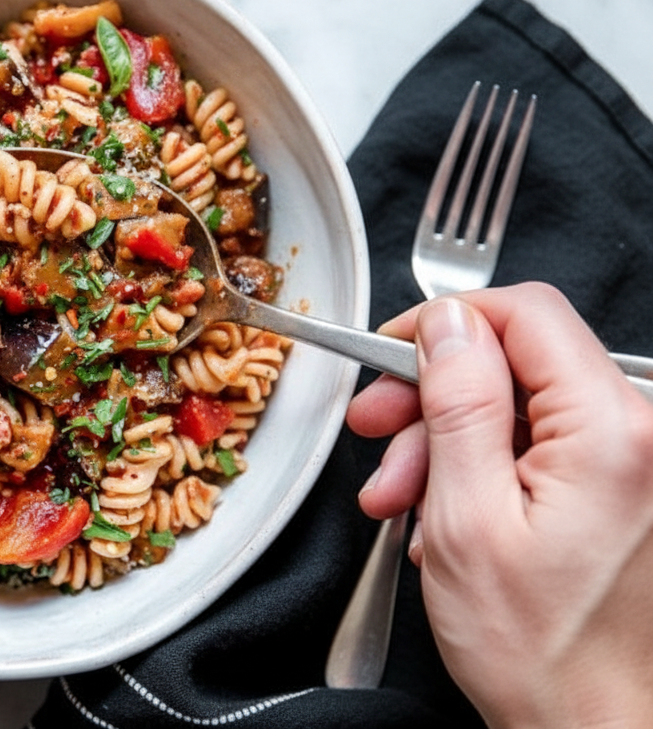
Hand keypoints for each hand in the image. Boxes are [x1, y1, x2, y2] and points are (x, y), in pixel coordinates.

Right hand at [347, 282, 652, 728]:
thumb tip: (447, 326)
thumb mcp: (465, 518)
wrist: (595, 725)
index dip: (444, 324)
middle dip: (434, 393)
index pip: (526, 314)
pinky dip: (482, 466)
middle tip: (376, 431)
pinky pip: (541, 443)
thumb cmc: (539, 650)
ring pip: (520, 403)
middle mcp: (642, 432)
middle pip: (519, 359)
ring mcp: (636, 460)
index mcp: (611, 430)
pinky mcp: (622, 485)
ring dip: (447, 440)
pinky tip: (443, 513)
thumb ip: (460, 404)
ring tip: (400, 499)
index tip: (391, 353)